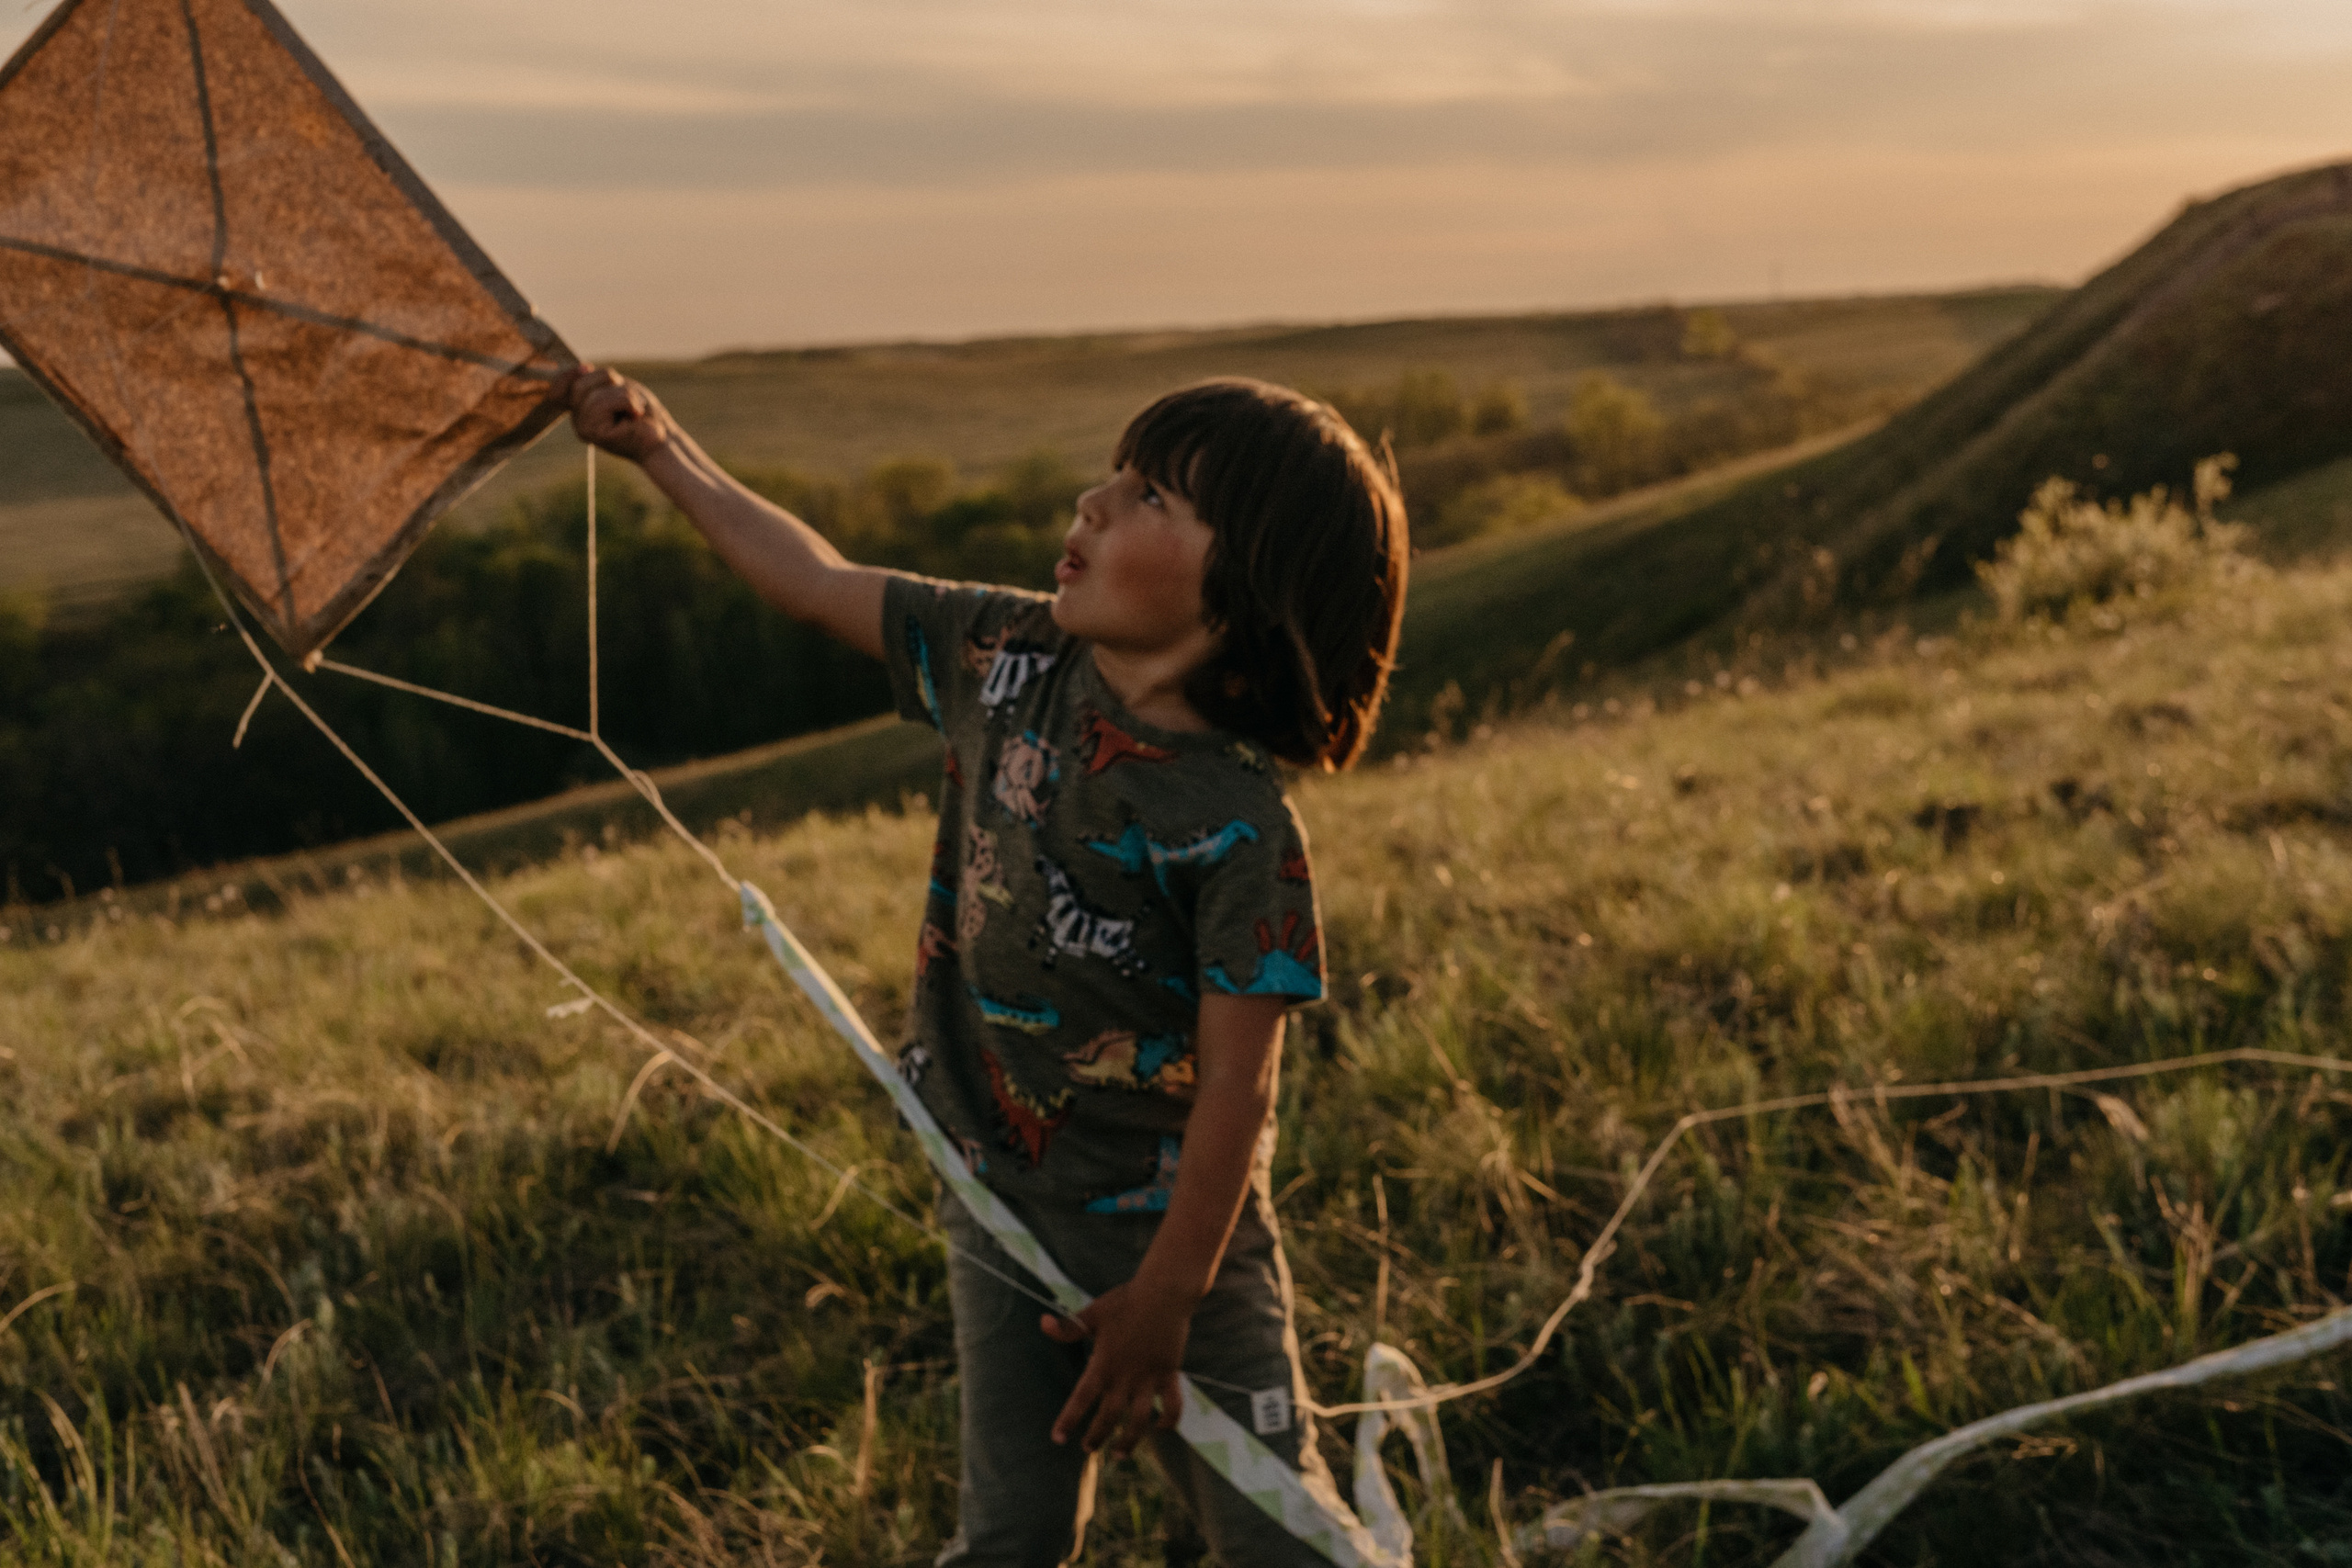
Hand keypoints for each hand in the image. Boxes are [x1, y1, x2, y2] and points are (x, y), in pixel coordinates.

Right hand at [562, 365, 678, 463]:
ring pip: (596, 394)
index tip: (586, 367)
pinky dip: (627, 402)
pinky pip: (605, 402)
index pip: (559, 388)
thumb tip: (583, 367)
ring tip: (636, 409)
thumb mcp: (618, 388)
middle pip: (580, 385)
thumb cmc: (643, 414)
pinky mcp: (595, 434)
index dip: (568, 374)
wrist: (663, 441)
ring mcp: (584, 429)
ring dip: (624, 394)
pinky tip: (635, 415)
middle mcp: (578, 422)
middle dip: (609, 381)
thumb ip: (598, 381)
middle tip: (630, 397)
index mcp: (580, 410)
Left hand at [1041, 1278, 1193, 1456]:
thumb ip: (1068, 1327)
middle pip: (1109, 1416)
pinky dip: (1168, 1421)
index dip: (1069, 1419)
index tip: (1058, 1438)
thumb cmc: (1125, 1301)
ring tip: (1119, 1455)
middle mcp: (1126, 1375)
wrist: (1164, 1292)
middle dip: (1097, 1436)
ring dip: (1130, 1440)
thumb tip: (1041, 1324)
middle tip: (1088, 1449)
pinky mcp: (1170, 1374)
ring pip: (1140, 1419)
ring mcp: (1150, 1377)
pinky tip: (1160, 1430)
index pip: (1082, 1397)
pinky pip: (1172, 1405)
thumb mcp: (1093, 1314)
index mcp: (1104, 1362)